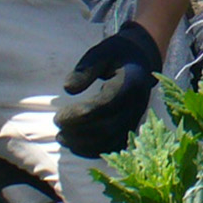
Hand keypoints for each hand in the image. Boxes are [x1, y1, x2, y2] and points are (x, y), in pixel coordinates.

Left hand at [55, 21, 163, 157]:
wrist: (143, 58)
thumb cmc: (118, 53)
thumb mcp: (101, 52)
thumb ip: (85, 69)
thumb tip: (67, 88)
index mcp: (129, 84)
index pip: (102, 106)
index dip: (78, 115)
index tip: (59, 116)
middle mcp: (135, 104)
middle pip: (106, 128)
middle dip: (78, 132)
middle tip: (58, 127)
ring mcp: (135, 117)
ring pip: (110, 140)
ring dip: (84, 144)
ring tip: (63, 138)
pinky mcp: (132, 125)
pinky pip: (114, 145)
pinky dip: (95, 150)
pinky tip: (77, 146)